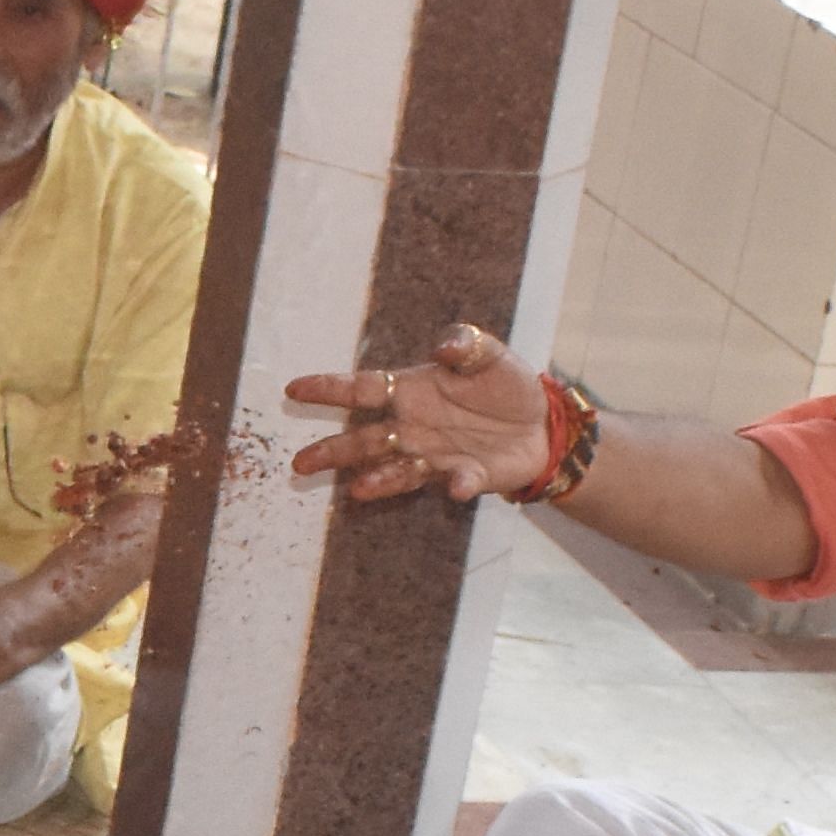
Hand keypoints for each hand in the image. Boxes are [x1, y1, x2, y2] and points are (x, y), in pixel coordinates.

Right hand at [282, 324, 547, 503]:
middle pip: (364, 440)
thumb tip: (441, 349)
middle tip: (299, 464)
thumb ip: (464, 346)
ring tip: (353, 489)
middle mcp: (413, 426)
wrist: (541, 422)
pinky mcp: (463, 475)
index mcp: (411, 390)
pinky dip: (455, 484)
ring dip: (375, 480)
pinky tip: (455, 485)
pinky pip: (453, 481)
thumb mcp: (488, 354)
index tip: (293, 390)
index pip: (362, 389)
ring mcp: (434, 455)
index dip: (328, 389)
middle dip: (332, 451)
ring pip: (393, 469)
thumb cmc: (504, 383)